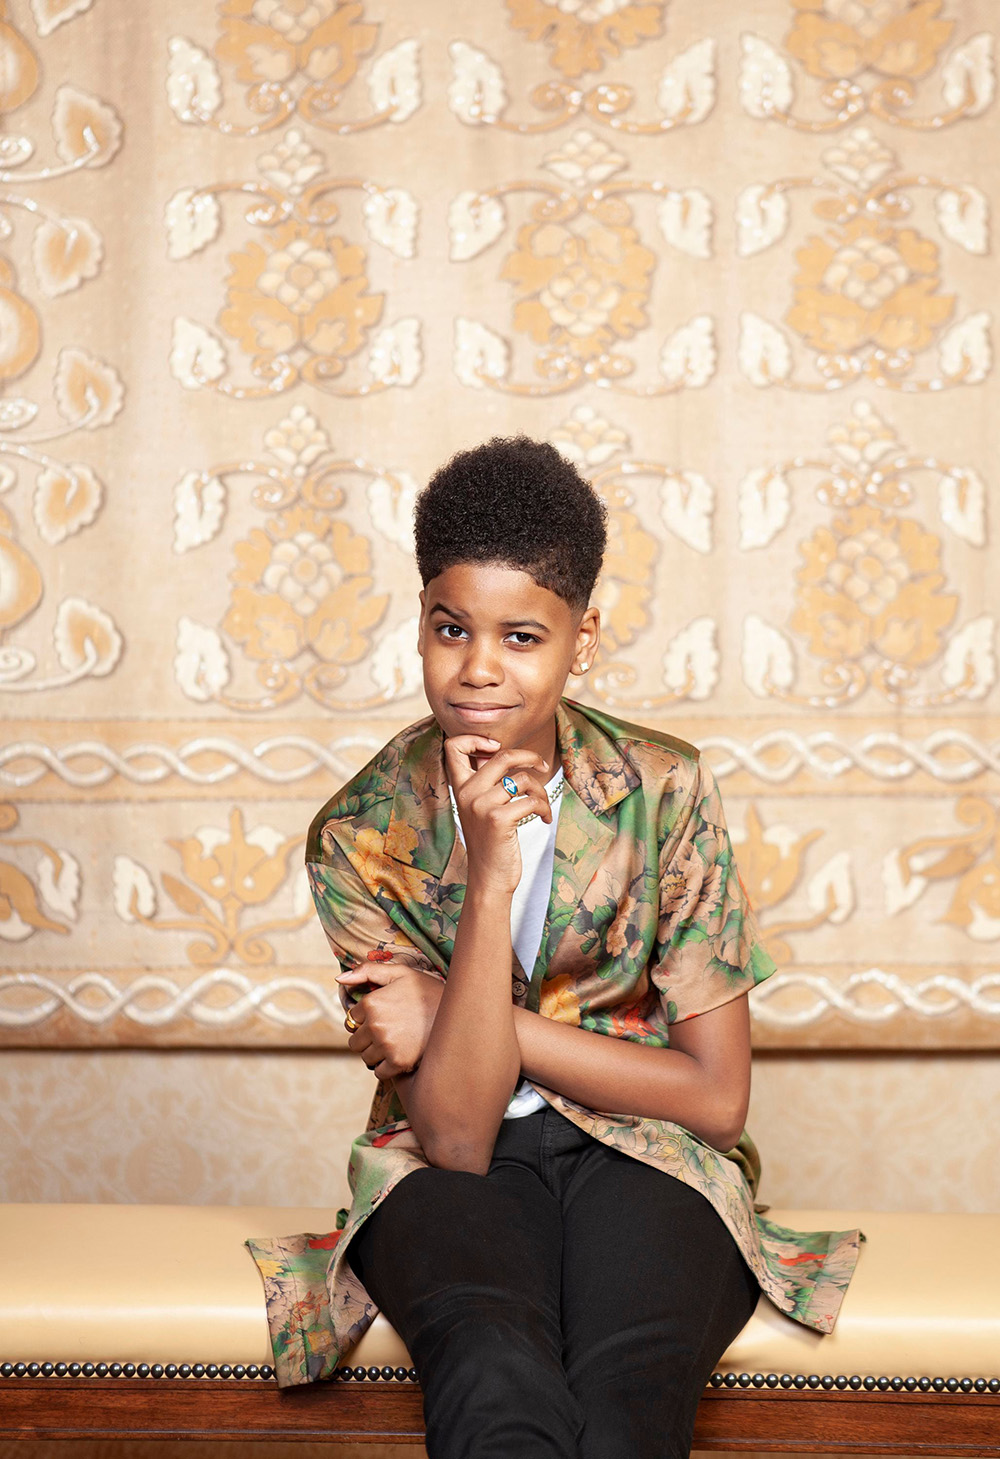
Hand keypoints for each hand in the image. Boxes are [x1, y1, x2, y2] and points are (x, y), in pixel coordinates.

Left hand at [338, 962, 443, 1080]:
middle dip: (367, 1037)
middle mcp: (375, 1025)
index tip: (381, 1016)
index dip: (365, 1018)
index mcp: (371, 1003)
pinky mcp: (398, 1063)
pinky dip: (386, 1067)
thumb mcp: (400, 973)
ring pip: (366, 1057)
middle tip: (387, 1031)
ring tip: (395, 1042)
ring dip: (376, 1053)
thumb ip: (368, 971)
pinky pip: (379, 1072)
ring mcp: (386, 1045)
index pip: (352, 1018)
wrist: (457, 1012)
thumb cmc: (427, 991)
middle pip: (355, 1041)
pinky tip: (399, 1055)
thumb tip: (339, 979)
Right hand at [444, 734, 551, 896]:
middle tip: (541, 764)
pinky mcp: (498, 819)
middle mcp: (466, 793)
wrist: (488, 878)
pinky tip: (544, 818)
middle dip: (529, 756)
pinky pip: (531, 800)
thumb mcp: (480, 808)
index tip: (496, 748)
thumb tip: (504, 753)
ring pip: (522, 779)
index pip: (453, 746)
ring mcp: (481, 805)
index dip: (476, 738)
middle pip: (502, 755)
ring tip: (542, 805)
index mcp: (459, 787)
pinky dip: (544, 808)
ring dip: (541, 790)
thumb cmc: (490, 842)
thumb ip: (486, 782)